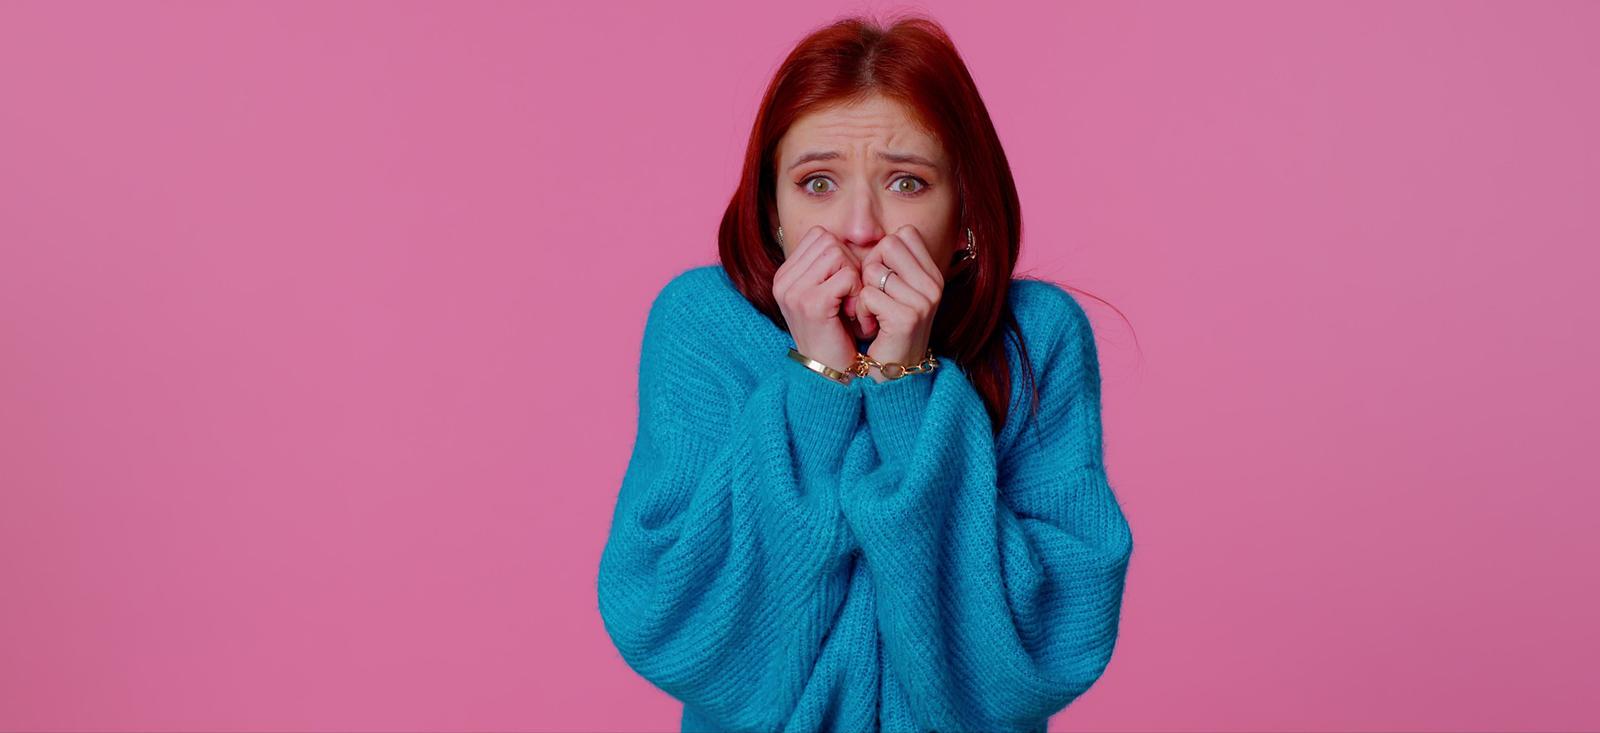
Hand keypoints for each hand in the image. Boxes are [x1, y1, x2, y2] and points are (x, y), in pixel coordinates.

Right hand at [772, 225, 864, 375]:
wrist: (829, 373)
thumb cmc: (834, 332)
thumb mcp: (825, 294)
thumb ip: (828, 265)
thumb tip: (852, 236)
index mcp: (784, 276)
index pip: (819, 236)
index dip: (840, 255)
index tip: (843, 286)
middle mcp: (783, 281)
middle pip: (829, 241)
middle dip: (848, 264)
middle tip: (850, 296)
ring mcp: (794, 292)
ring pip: (838, 254)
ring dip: (854, 278)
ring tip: (851, 305)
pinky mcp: (812, 303)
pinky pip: (848, 276)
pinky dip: (858, 293)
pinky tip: (854, 315)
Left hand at [855, 225, 943, 382]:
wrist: (895, 373)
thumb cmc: (888, 328)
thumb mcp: (897, 291)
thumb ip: (892, 263)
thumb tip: (867, 236)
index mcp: (933, 274)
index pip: (904, 234)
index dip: (883, 251)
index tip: (881, 277)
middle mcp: (934, 285)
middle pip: (888, 244)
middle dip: (870, 267)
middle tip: (872, 294)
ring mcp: (923, 301)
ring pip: (874, 271)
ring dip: (863, 293)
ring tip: (872, 314)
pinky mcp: (907, 318)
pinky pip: (868, 295)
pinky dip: (861, 311)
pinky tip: (869, 326)